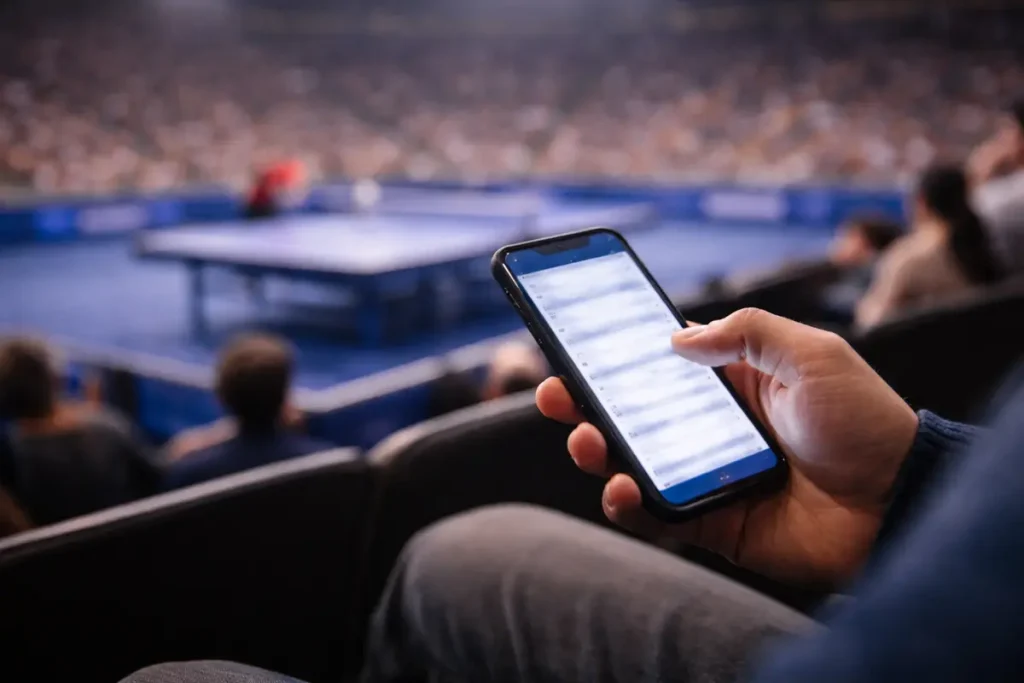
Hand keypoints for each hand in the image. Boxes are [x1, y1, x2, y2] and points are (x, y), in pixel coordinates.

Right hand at [536, 308, 918, 588]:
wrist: (899, 502)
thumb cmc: (863, 422)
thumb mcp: (811, 354)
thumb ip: (746, 332)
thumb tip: (674, 339)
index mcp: (731, 383)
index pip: (658, 365)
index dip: (615, 356)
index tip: (573, 342)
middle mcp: (709, 428)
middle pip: (630, 414)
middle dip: (584, 402)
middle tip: (555, 391)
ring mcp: (705, 475)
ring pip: (630, 463)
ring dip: (595, 450)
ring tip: (585, 437)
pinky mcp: (710, 522)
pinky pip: (655, 515)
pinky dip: (627, 504)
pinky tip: (618, 487)